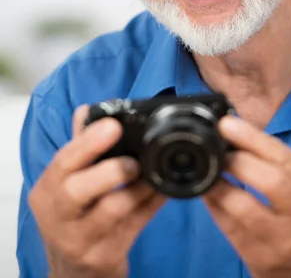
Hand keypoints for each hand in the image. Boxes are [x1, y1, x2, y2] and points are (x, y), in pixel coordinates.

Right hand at [29, 106, 165, 277]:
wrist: (72, 271)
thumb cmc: (73, 216)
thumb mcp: (67, 183)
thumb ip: (80, 146)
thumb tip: (88, 109)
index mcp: (47, 189)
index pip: (63, 161)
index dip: (89, 142)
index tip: (113, 125)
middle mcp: (57, 216)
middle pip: (76, 190)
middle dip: (109, 171)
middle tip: (134, 162)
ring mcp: (79, 241)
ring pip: (110, 212)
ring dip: (139, 189)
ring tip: (155, 173)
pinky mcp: (103, 258)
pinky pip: (134, 226)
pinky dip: (152, 205)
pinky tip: (163, 190)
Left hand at [203, 116, 290, 277]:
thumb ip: (278, 162)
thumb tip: (237, 133)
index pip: (284, 156)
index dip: (252, 137)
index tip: (226, 124)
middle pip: (269, 182)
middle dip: (236, 161)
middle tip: (216, 149)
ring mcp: (281, 241)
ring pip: (243, 208)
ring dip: (218, 185)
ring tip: (205, 170)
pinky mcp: (260, 260)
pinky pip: (229, 228)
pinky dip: (214, 206)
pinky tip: (206, 192)